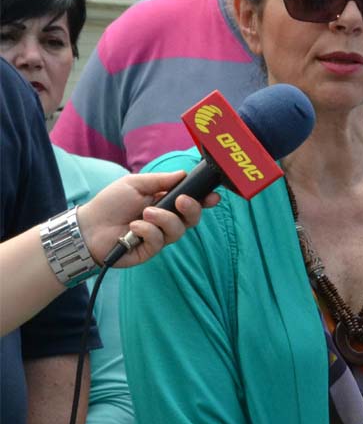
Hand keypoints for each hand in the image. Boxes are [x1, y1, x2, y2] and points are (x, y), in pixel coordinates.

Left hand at [76, 171, 219, 267]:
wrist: (89, 226)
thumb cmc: (111, 203)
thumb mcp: (136, 183)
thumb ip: (161, 180)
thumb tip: (183, 174)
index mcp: (165, 202)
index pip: (191, 202)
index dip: (204, 200)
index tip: (212, 196)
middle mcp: (166, 220)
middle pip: (192, 218)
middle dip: (192, 209)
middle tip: (180, 201)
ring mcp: (159, 236)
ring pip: (178, 230)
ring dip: (163, 219)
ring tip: (144, 214)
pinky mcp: (150, 250)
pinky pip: (160, 241)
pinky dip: (148, 231)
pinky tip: (133, 227)